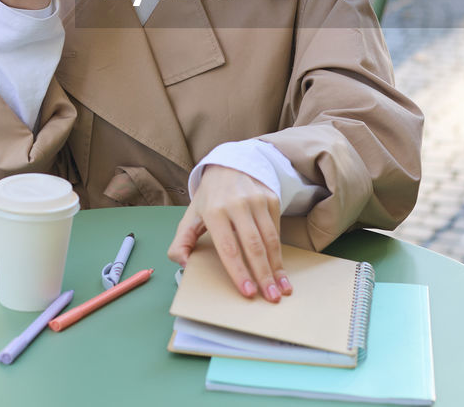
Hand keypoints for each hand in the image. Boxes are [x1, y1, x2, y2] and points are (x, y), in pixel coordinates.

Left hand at [167, 166, 291, 302]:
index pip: (229, 248)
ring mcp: (257, 200)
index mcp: (214, 211)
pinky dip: (279, 251)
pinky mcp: (271, 198)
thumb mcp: (190, 216)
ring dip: (277, 267)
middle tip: (272, 297)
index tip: (248, 292)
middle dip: (264, 275)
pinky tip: (280, 268)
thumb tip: (183, 264)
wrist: (229, 165)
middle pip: (254, 246)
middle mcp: (237, 204)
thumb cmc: (209, 198)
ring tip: (282, 288)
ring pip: (270, 239)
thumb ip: (181, 242)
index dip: (239, 272)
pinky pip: (277, 229)